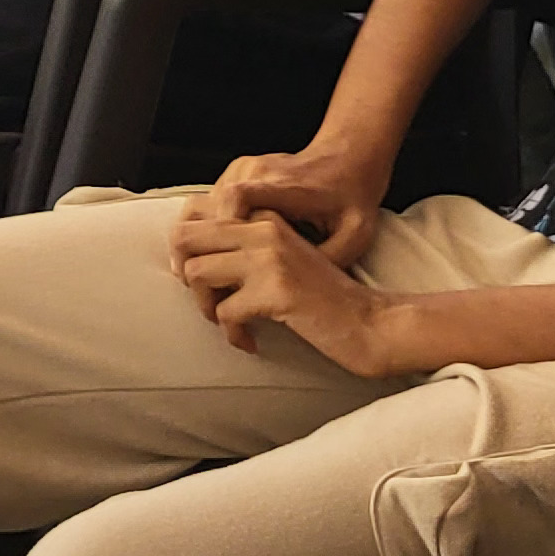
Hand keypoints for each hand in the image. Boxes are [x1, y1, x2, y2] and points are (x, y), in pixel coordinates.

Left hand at [167, 194, 402, 367]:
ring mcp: (269, 258)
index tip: (202, 278)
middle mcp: (263, 229)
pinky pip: (224, 312)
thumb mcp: (283, 258)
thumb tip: (186, 259)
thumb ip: (245, 247)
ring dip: (206, 307)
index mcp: (263, 216)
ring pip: (196, 273)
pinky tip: (251, 342)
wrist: (370, 322)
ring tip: (230, 323)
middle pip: (184, 238)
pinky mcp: (276, 291)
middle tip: (208, 299)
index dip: (184, 248)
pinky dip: (233, 333)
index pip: (194, 213)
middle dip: (185, 274)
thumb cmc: (323, 296)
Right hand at [186, 139, 392, 277]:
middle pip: (207, 202)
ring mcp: (244, 169)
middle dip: (194, 243)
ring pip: (200, 203)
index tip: (222, 260)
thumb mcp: (355, 235)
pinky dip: (202, 229)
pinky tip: (209, 255)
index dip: (224, 228)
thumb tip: (297, 289)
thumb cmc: (352, 199)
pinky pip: (207, 201)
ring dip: (194, 239)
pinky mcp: (238, 172)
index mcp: (286, 187)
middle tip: (192, 279)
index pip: (239, 197)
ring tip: (194, 272)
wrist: (347, 158)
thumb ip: (327, 259)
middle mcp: (257, 172)